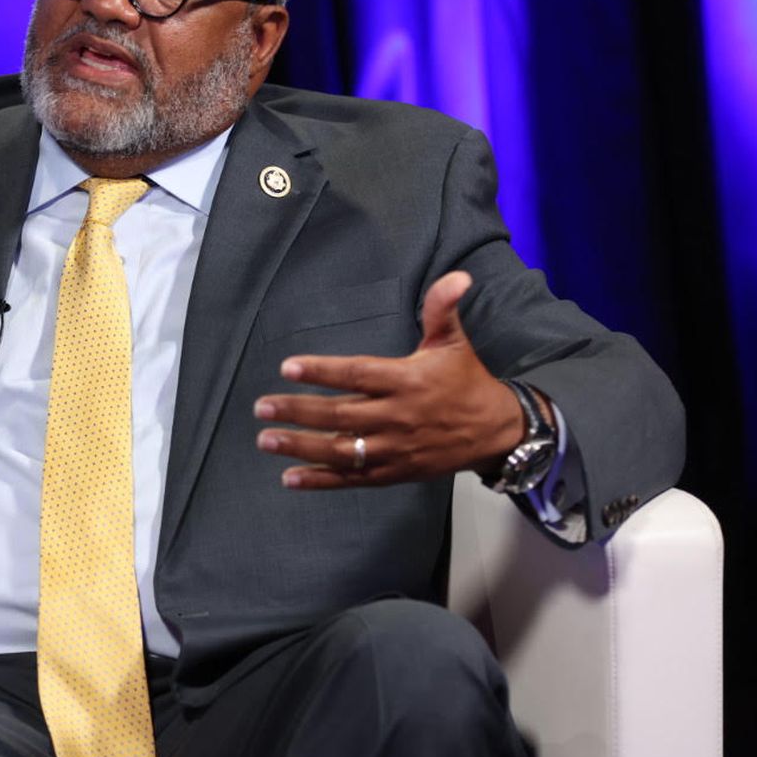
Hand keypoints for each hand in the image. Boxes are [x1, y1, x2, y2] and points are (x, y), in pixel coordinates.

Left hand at [252, 271, 523, 488]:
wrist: (495, 432)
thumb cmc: (466, 380)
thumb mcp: (452, 342)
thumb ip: (443, 309)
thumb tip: (457, 276)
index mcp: (407, 381)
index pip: (358, 375)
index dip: (323, 371)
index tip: (289, 367)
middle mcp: (397, 417)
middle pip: (341, 415)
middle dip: (298, 411)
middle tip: (261, 407)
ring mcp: (394, 449)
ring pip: (342, 451)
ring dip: (301, 447)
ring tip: (265, 439)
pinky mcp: (394, 473)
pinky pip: (353, 479)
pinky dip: (321, 480)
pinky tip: (290, 478)